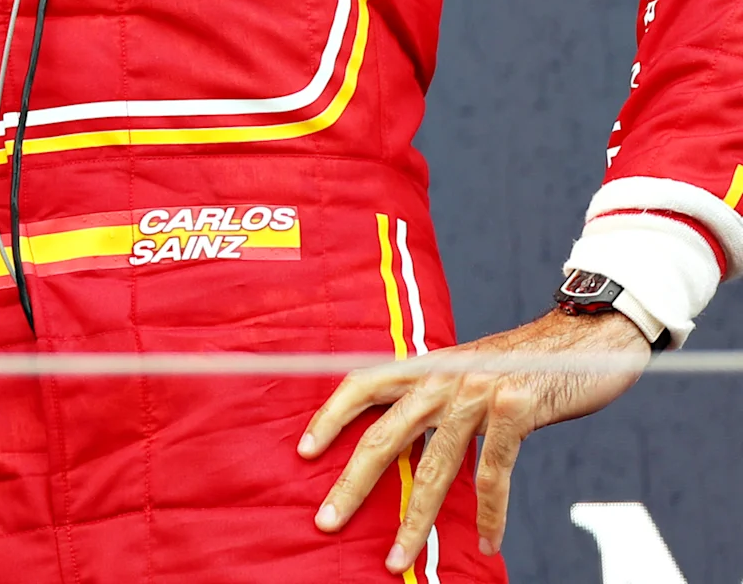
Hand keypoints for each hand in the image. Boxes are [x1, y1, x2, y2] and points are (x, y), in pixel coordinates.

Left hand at [299, 306, 652, 567]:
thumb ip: (437, 402)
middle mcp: (443, 377)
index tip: (303, 451)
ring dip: (416, 518)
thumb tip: (408, 446)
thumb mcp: (469, 371)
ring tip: (396, 556)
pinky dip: (490, 512)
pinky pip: (494, 472)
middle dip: (352, 483)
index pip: (361, 384)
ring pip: (434, 465)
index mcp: (426, 366)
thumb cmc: (526, 363)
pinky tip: (487, 541)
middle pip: (384, 436)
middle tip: (326, 521)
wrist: (587, 335)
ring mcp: (478, 394)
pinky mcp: (516, 411)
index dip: (329, 416)